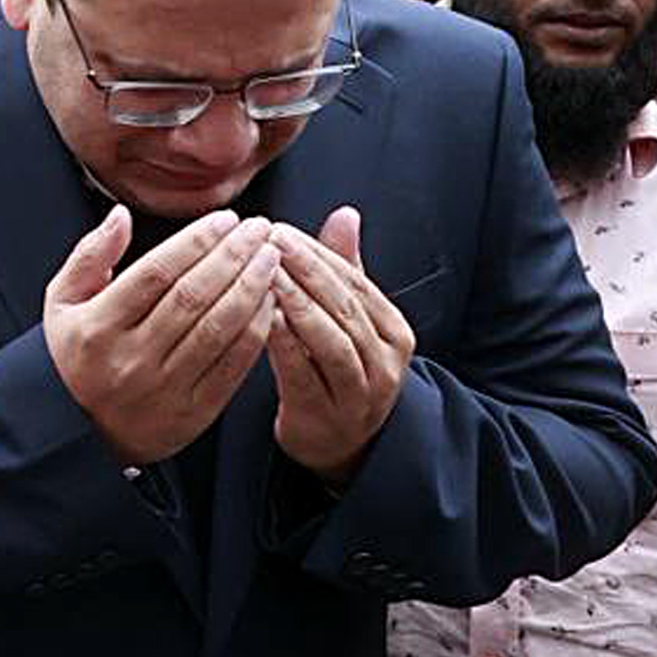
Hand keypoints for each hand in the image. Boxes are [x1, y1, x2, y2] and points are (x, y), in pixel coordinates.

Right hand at [43, 207, 279, 467]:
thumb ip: (90, 255)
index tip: (225, 220)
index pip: (156, 273)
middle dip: (233, 256)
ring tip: (270, 258)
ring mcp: (165, 388)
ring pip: (218, 329)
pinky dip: (256, 331)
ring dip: (251, 289)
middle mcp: (132, 358)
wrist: (77, 434)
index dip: (195, 241)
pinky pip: (233, 365)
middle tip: (260, 229)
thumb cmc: (73, 357)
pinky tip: (270, 303)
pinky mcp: (193, 413)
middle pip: (193, 297)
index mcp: (98, 327)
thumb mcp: (62, 303)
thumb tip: (120, 216)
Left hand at [267, 208, 413, 486]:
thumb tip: (346, 213)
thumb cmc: (336, 368)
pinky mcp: (326, 417)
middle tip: (268, 241)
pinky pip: (305, 376)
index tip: (279, 228)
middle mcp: (385, 363)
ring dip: (298, 304)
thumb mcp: (348, 320)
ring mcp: (360, 394)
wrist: (340, 443)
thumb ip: (346, 269)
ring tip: (265, 275)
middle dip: (306, 271)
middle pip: (344, 307)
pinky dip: (285, 346)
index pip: (355, 283)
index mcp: (393, 332)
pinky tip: (263, 320)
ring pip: (331, 341)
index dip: (317, 253)